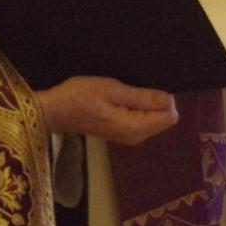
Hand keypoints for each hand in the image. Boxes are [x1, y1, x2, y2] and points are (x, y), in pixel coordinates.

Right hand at [36, 75, 177, 145]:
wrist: (56, 110)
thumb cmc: (80, 96)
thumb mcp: (112, 90)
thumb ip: (142, 97)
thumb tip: (169, 100)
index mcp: (135, 127)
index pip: (170, 116)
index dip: (162, 99)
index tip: (142, 89)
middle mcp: (136, 137)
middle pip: (163, 119)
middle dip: (153, 102)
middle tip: (129, 90)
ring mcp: (129, 137)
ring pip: (153, 119)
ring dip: (143, 104)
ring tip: (121, 93)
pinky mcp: (122, 133)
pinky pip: (141, 120)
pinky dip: (135, 108)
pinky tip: (117, 100)